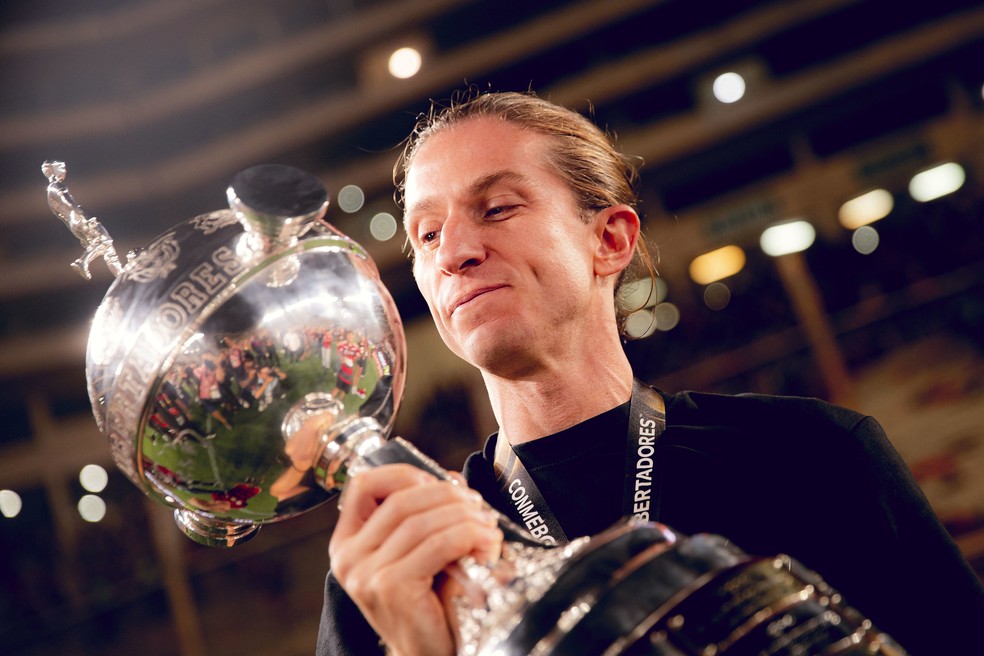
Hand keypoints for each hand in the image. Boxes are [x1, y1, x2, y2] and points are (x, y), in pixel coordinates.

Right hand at [329, 464, 502, 655]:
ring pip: (421, 521)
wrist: (428, 654)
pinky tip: (486, 545)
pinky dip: (468, 537)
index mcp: (348, 543)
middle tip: (478, 505)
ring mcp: (365, 573)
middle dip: (447, 495)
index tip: (440, 482)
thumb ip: (427, 516)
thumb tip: (453, 480)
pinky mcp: (390, 587)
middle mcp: (348, 557)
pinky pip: (437, 545)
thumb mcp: (419, 553)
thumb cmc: (428, 604)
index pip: (364, 485)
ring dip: (464, 516)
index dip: (404, 473)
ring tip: (488, 527)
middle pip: (400, 500)